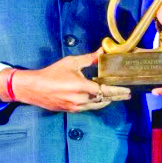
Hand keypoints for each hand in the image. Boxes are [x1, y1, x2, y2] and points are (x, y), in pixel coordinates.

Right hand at [7, 52, 130, 111]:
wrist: (32, 88)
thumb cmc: (52, 73)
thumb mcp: (71, 62)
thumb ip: (89, 59)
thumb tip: (102, 51)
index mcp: (82, 87)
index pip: (106, 90)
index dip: (118, 91)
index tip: (128, 90)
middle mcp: (81, 99)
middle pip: (104, 100)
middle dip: (117, 97)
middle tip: (128, 95)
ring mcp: (76, 107)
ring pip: (97, 106)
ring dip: (108, 101)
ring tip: (118, 97)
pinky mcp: (71, 110)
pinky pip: (89, 108)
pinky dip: (97, 104)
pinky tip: (101, 99)